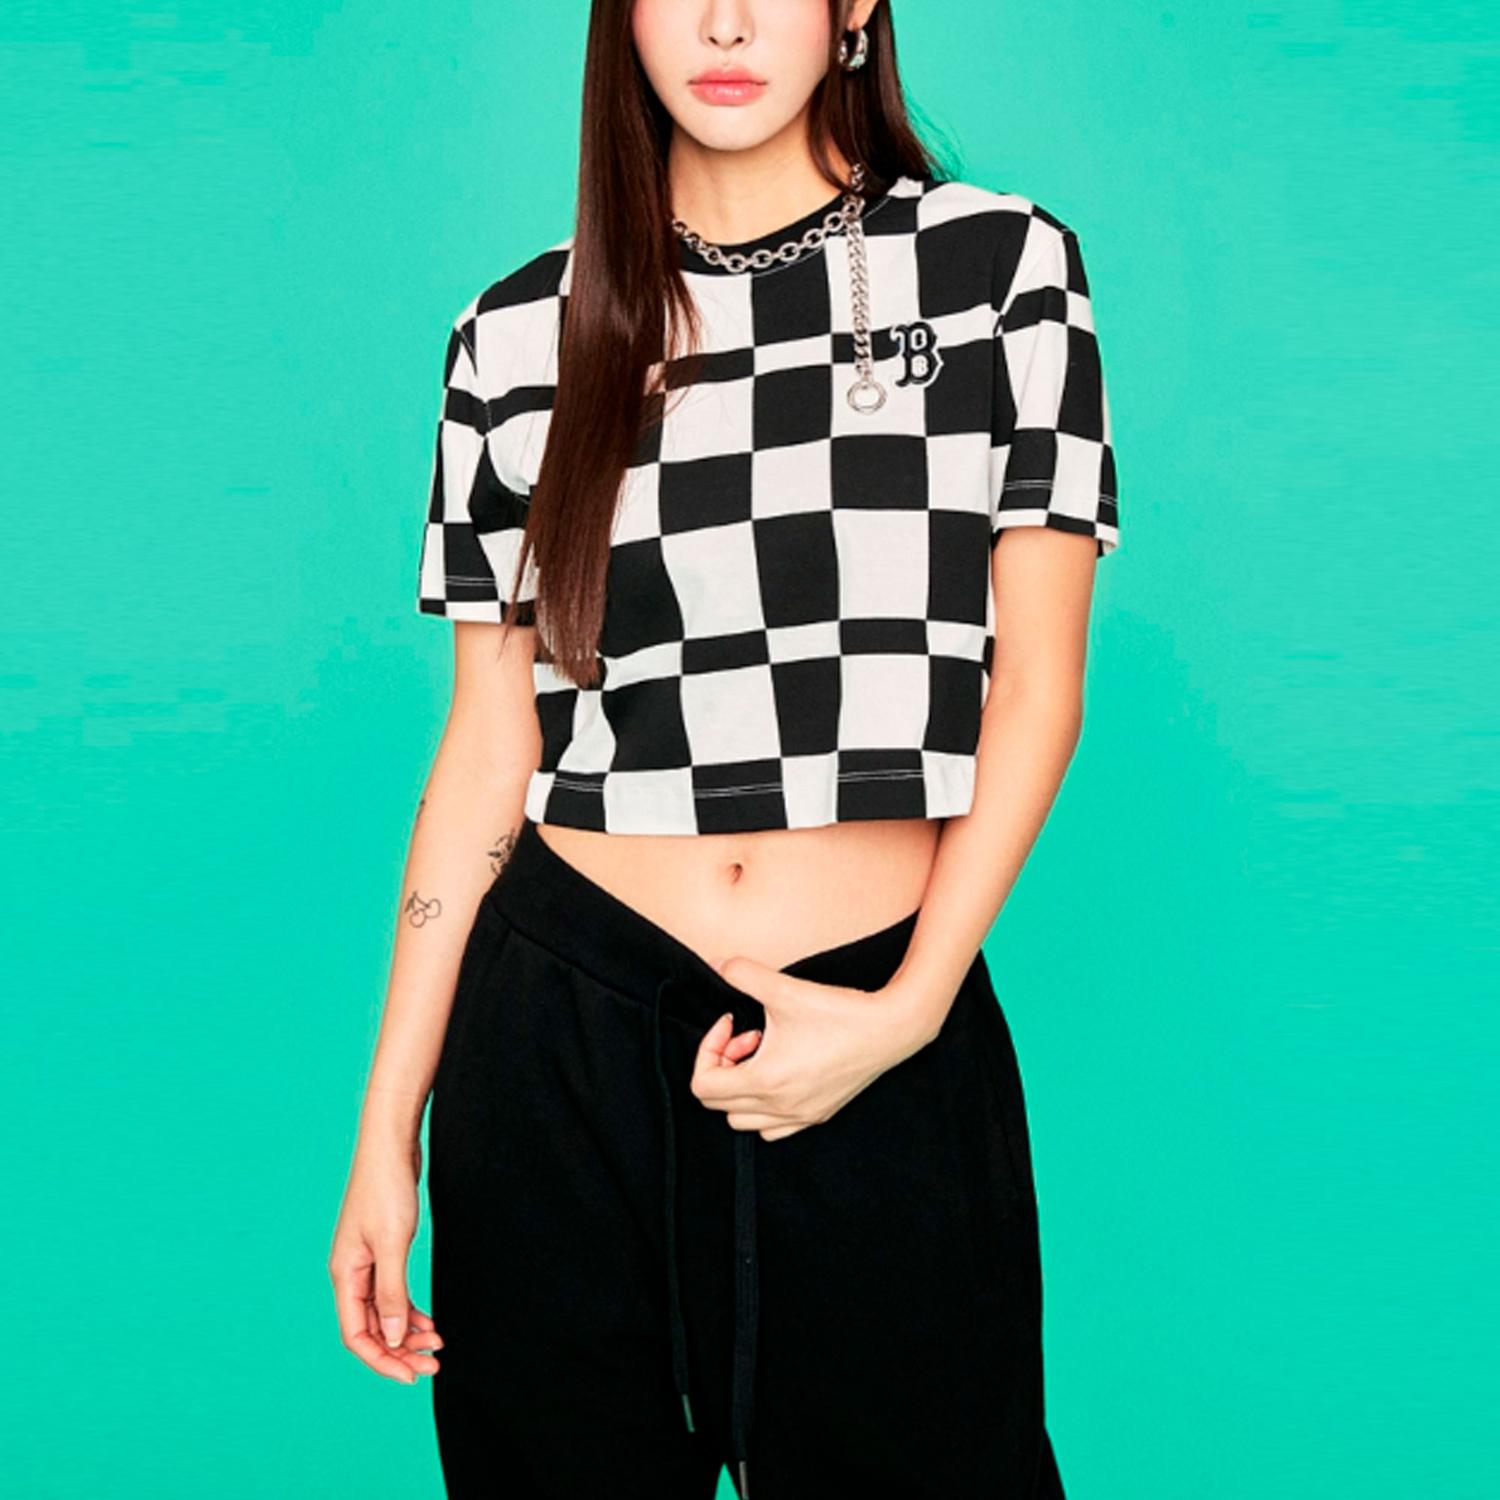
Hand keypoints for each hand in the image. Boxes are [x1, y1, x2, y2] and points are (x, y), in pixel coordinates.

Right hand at [328, 1140, 445, 1384]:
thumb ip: (391, 1292)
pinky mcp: (383, 1251)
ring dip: (408, 1332)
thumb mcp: (393, 1244)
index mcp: (345, 1275)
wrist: (390, 1147)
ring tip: (437, 1345)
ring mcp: (366, 1263)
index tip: (411, 1376)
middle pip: (371, 1329)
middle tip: (433, 1366)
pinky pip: (392, 1293)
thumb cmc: (386, 1188)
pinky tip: (430, 1320)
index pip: (356, 1335)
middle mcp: (351, 1273)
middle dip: (400, 1351)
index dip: (382, 1360)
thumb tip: (393, 1337)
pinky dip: (410, 1310)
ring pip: (384, 1313)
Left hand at [690, 959, 928, 1140]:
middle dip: (722, 1066)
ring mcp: (800, 1116)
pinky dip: (764, 1107)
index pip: (702, 1086)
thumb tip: (716, 964)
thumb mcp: (785, 988)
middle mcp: (780, 1107)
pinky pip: (773, 1129)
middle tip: (746, 1035)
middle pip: (717, 1104)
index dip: (707, 1049)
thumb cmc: (839, 1012)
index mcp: (765, 1082)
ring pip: (743, 1120)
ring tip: (763, 1054)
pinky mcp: (818, 1115)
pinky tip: (781, 1072)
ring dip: (741, 1088)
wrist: (890, 1029)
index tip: (731, 1022)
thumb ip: (743, 974)